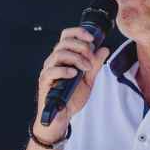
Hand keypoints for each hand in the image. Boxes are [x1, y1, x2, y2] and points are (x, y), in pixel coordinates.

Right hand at [34, 27, 109, 142]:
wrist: (62, 116)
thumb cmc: (71, 97)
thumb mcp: (88, 80)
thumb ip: (95, 65)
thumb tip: (104, 49)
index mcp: (64, 57)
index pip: (67, 36)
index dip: (78, 32)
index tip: (91, 38)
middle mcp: (54, 61)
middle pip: (64, 42)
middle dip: (82, 47)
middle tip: (91, 59)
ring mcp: (48, 70)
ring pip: (59, 54)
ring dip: (77, 58)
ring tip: (86, 69)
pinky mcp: (45, 81)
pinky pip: (52, 70)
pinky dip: (65, 70)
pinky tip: (74, 74)